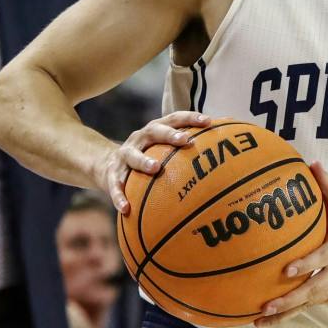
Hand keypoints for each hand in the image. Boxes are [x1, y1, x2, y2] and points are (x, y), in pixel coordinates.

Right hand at [94, 110, 217, 211]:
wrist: (106, 165)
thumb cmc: (147, 158)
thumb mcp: (162, 150)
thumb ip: (185, 152)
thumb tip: (221, 157)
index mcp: (155, 130)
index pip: (175, 119)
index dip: (191, 118)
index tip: (209, 122)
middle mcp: (140, 138)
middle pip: (154, 131)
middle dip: (169, 134)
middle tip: (185, 140)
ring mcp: (124, 154)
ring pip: (133, 155)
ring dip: (144, 160)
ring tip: (155, 168)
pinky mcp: (111, 172)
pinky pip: (115, 184)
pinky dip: (119, 196)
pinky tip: (126, 209)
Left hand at [255, 163, 327, 326]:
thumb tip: (311, 164)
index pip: (322, 257)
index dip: (306, 265)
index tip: (286, 271)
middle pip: (316, 288)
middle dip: (290, 300)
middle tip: (266, 306)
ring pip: (314, 302)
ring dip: (289, 312)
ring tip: (263, 319)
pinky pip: (318, 304)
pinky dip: (298, 312)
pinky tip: (276, 318)